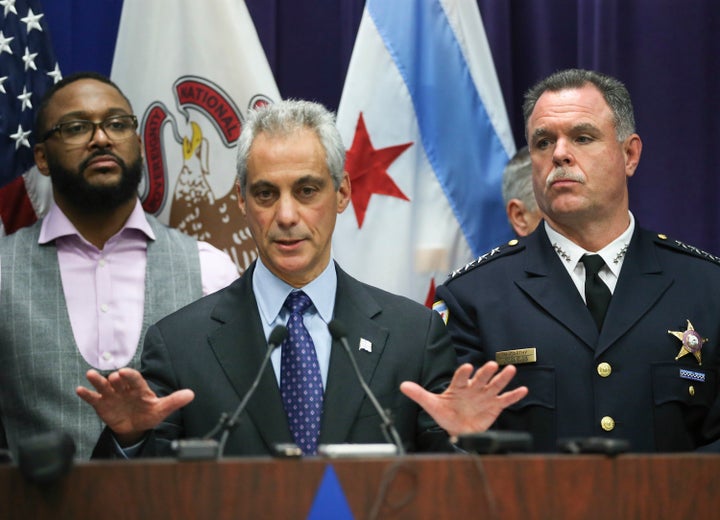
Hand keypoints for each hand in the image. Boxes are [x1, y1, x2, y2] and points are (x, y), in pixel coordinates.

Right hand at [76, 368, 194, 445]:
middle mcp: (124, 389)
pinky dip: (87, 394)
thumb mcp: (161, 409)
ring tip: (90, 375)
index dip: (130, 375)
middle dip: (114, 379)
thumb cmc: (148, 413)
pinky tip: (80, 390)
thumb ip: (174, 401)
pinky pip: (93, 398)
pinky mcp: (102, 404)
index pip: (135, 379)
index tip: (124, 372)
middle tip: (112, 378)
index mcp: (139, 388)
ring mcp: (112, 396)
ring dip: (97, 381)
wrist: (135, 427)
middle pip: (118, 381)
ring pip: (103, 386)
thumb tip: (191, 394)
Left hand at [400, 362, 527, 436]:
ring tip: (510, 369)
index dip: (463, 373)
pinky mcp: (494, 405)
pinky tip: (522, 390)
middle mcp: (473, 388)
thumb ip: (419, 394)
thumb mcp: (431, 404)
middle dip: (485, 372)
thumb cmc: (445, 413)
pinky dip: (514, 395)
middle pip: (480, 378)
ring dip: (503, 378)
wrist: (457, 428)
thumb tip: (403, 386)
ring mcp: (485, 396)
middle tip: (491, 364)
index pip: (460, 377)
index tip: (467, 367)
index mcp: (458, 386)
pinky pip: (505, 400)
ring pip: (495, 385)